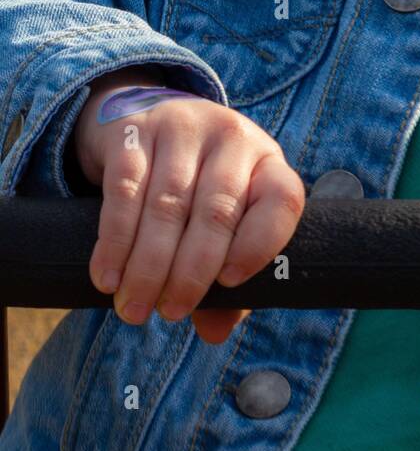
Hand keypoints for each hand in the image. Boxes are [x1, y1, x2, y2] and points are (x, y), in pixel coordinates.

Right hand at [73, 68, 304, 343]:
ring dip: (147, 266)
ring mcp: (183, 128)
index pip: (281, 200)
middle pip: (217, 210)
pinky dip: (114, 240)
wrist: (148, 117)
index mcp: (268, 163)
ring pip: (167, 204)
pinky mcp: (134, 131)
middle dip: (191, 272)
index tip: (230, 283)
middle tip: (169, 314)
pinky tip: (107, 276)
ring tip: (133, 308)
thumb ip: (228, 279)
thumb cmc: (199, 189)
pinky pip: (124, 189)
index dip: (260, 244)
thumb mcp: (225, 223)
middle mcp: (232, 138)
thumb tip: (215, 333)